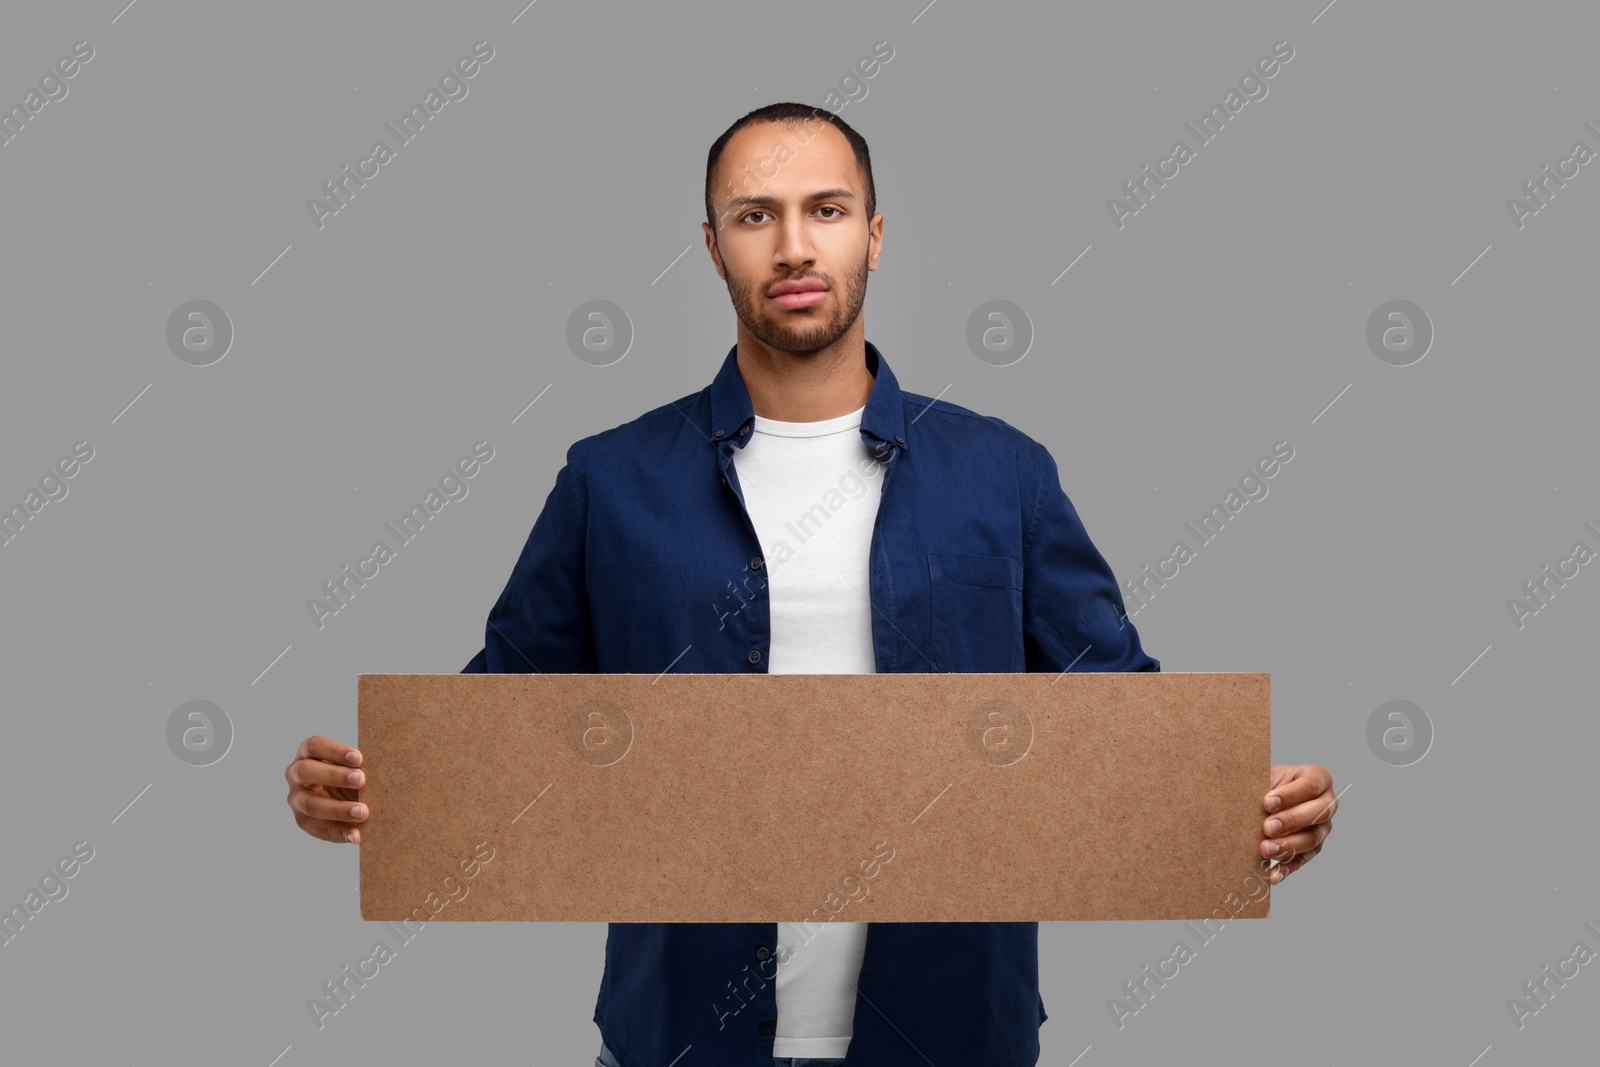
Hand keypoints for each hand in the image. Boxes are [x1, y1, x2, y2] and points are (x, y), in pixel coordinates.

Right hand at [285, 735, 367, 843]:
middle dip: (334, 775)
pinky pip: (319, 828)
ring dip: (339, 809)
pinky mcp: (304, 821)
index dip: (335, 751)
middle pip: (306, 771)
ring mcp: (297, 799)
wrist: (349, 799)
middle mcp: (296, 774)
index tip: (359, 758)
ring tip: (363, 812)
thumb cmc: (351, 776)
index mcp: (307, 753)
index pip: (314, 746)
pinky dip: (340, 832)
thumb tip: (383, 766)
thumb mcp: (353, 767)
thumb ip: (360, 766)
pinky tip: (356, 835)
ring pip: (310, 804)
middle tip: (362, 780)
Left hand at [1260, 764, 1335, 883]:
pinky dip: (1286, 868)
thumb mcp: (1265, 775)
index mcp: (1318, 778)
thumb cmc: (1266, 782)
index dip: (1291, 795)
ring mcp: (1321, 828)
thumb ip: (1262, 783)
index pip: (1311, 785)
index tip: (1267, 802)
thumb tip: (1243, 796)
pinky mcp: (1311, 849)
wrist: (1263, 797)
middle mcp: (1326, 804)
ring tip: (1265, 849)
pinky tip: (1272, 873)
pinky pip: (1302, 860)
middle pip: (1318, 813)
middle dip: (1291, 821)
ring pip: (1312, 839)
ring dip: (1288, 846)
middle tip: (1267, 827)